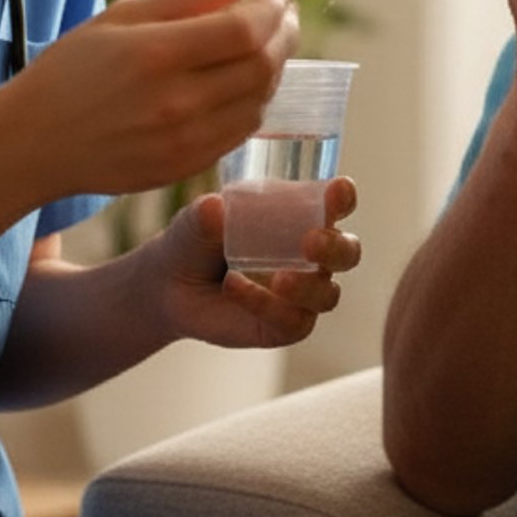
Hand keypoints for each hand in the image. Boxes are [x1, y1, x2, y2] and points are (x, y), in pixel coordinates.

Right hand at [13, 0, 297, 198]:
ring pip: (258, 102)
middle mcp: (175, 102)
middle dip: (284, 34)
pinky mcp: (184, 168)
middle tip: (285, 15)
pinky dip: (254, 102)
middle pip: (261, 66)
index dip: (273, 8)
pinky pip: (239, 132)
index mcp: (156, 54)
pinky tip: (247, 81)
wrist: (32, 142)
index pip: (245, 30)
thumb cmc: (72, 69)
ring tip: (270, 44)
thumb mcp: (122, 17)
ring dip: (274, 69)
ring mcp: (183, 141)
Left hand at [150, 179, 361, 348]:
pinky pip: (292, 322)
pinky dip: (267, 306)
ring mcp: (302, 294)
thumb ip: (205, 214)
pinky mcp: (284, 327)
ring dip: (307, 287)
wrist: (169, 286)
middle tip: (310, 242)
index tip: (337, 190)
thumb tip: (215, 208)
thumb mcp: (195, 222)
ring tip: (278, 278)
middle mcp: (311, 256)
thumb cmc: (195, 240)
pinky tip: (235, 288)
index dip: (343, 198)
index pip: (337, 205)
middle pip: (347, 253)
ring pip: (327, 295)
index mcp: (302, 218)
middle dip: (335, 248)